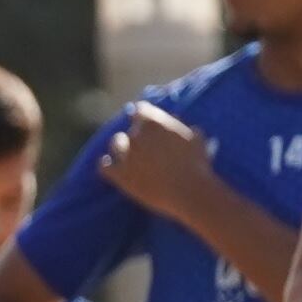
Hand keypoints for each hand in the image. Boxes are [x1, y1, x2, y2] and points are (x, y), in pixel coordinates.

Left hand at [103, 98, 219, 218]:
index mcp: (154, 122)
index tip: (144, 119)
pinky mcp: (120, 175)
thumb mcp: (195, 138)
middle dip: (136, 135)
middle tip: (141, 143)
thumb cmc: (197, 164)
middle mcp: (137, 135)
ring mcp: (126, 154)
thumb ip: (181, 126)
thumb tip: (175, 119)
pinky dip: (106, 166)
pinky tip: (109, 167)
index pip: (141, 110)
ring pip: (115, 143)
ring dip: (120, 146)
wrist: (189, 191)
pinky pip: (104, 167)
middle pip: (130, 129)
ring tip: (125, 153)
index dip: (143, 115)